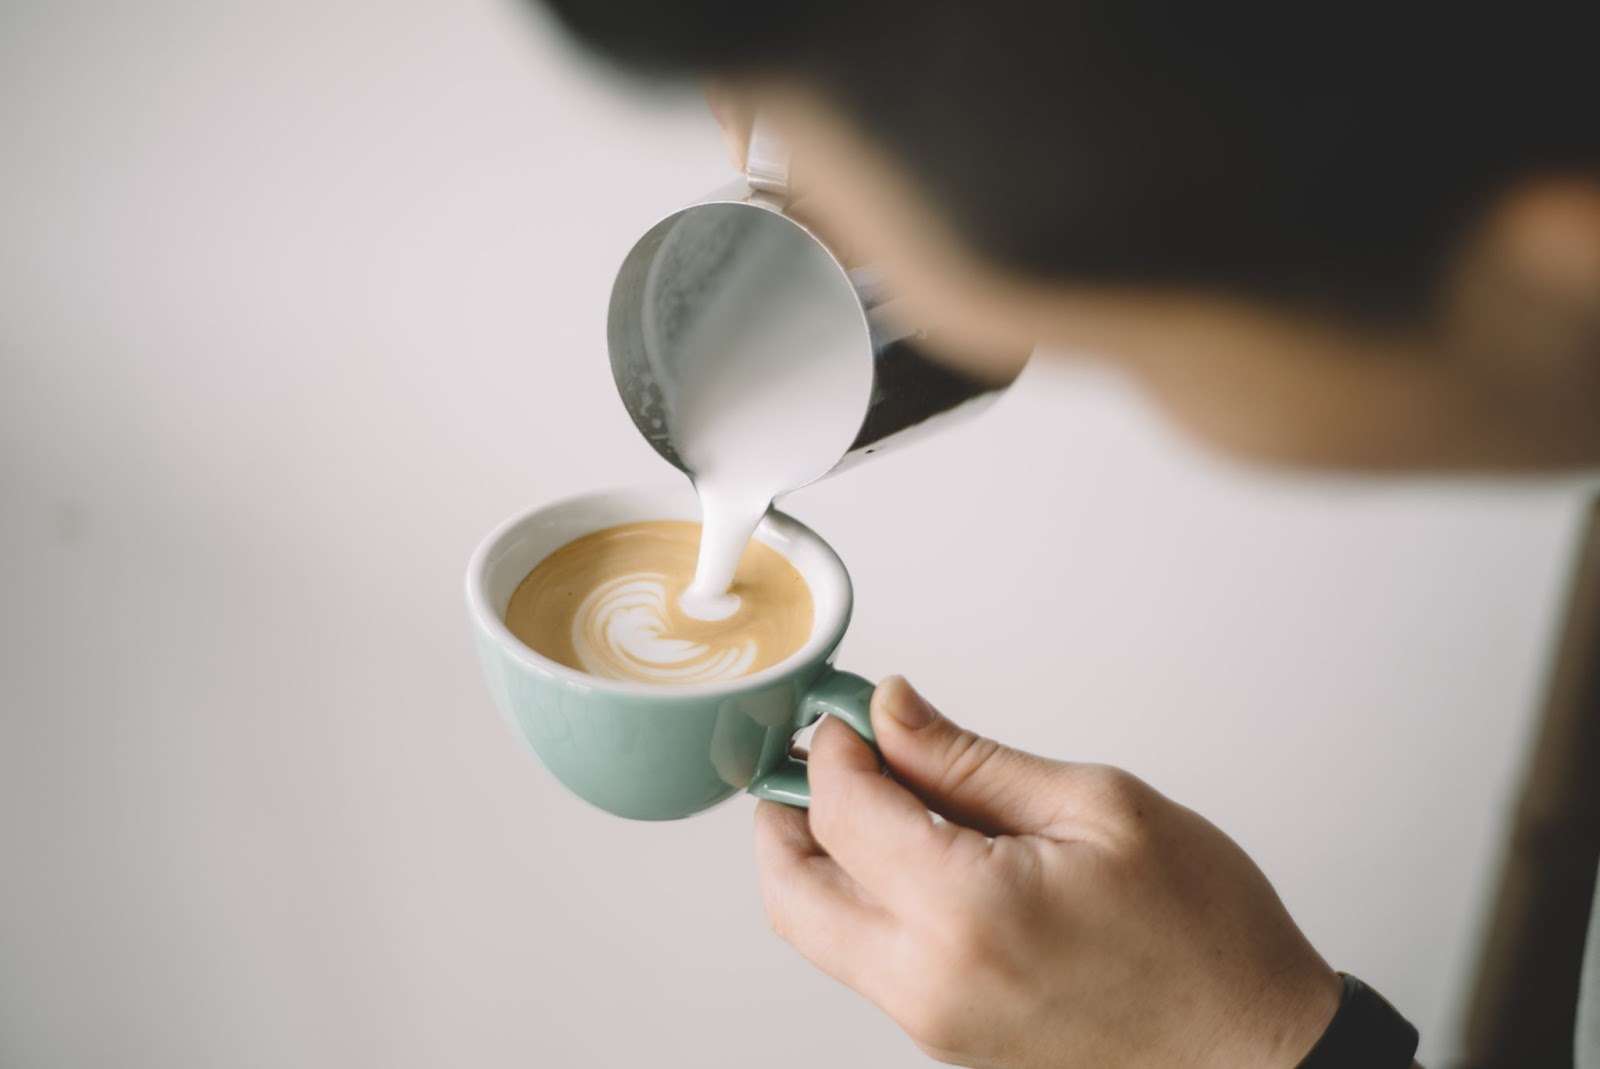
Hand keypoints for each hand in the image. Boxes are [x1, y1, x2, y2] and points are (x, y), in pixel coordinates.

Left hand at [754, 677, 1343, 1067]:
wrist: (1255, 1050)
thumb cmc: (1205, 932)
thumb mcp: (1095, 807)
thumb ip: (968, 761)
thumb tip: (890, 711)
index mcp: (968, 914)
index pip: (841, 814)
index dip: (834, 748)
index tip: (856, 714)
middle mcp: (930, 983)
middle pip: (791, 893)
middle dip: (787, 812)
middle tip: (830, 755)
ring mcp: (933, 1024)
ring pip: (820, 932)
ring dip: (821, 858)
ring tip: (878, 796)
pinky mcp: (946, 1039)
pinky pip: (868, 962)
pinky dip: (863, 900)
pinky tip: (914, 852)